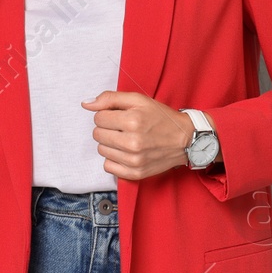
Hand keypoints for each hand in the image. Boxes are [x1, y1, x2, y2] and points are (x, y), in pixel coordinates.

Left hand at [81, 91, 195, 181]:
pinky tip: (126, 152)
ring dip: (110, 143)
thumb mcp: (138, 100)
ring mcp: (134, 160)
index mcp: (133, 121)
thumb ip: (110, 99)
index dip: (107, 115)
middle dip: (107, 128)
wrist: (185, 139)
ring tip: (126, 139)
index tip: (120, 116)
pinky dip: (114, 159)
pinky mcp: (135, 173)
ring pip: (101, 150)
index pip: (98, 118)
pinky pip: (108, 167)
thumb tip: (86, 103)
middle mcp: (133, 142)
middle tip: (123, 127)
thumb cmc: (161, 118)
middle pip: (97, 134)